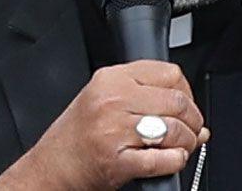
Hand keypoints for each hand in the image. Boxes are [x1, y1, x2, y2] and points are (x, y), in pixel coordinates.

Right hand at [0, 60, 209, 189]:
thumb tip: (192, 116)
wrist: (48, 168)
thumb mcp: (103, 99)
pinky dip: (175, 161)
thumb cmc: (76, 136)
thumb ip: (144, 98)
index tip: (187, 105)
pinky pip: (162, 159)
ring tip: (181, 147)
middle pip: (176, 101)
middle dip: (193, 120)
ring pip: (174, 130)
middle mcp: (112, 101)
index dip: (187, 91)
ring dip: (187, 142)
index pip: (169, 74)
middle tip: (191, 131)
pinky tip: (172, 159)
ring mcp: (114, 131)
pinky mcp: (116, 161)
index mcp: (111, 79)